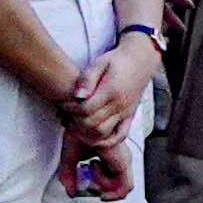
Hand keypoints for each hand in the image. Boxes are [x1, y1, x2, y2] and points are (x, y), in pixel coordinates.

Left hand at [60, 29, 154, 154]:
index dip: (69, 109)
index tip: (62, 104)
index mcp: (111, 91)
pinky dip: (105, 141)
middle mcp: (120, 105)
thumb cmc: (116, 61)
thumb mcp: (99, 63)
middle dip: (74, 122)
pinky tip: (93, 137)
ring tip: (75, 123)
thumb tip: (77, 96)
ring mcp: (126, 113)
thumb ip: (87, 79)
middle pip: (92, 124)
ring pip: (103, 133)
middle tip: (64, 115)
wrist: (140, 61)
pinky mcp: (129, 117)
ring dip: (86, 132)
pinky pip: (119, 136)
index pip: (85, 109)